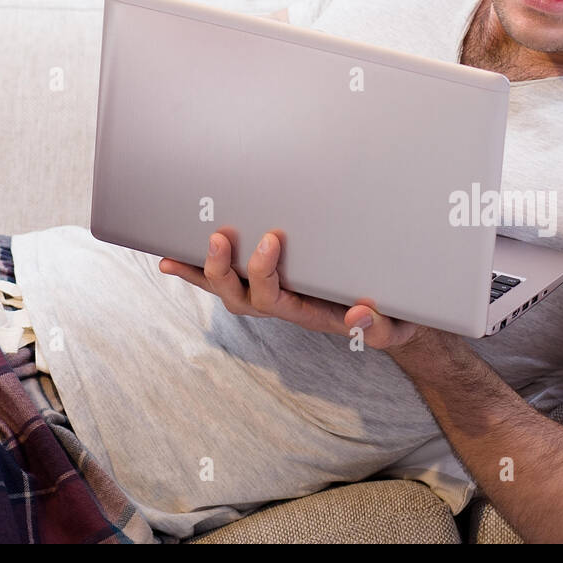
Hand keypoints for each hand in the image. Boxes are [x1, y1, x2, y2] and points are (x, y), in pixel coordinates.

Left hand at [158, 230, 426, 350]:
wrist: (388, 314)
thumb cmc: (391, 315)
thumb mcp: (394, 325)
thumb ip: (379, 326)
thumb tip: (358, 314)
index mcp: (308, 313)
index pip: (276, 299)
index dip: (264, 273)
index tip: (270, 238)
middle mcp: (283, 307)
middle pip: (241, 298)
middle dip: (225, 270)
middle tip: (220, 236)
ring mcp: (270, 297)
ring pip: (226, 292)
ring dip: (201, 272)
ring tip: (174, 253)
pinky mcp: (263, 282)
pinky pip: (223, 281)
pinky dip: (194, 272)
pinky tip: (167, 258)